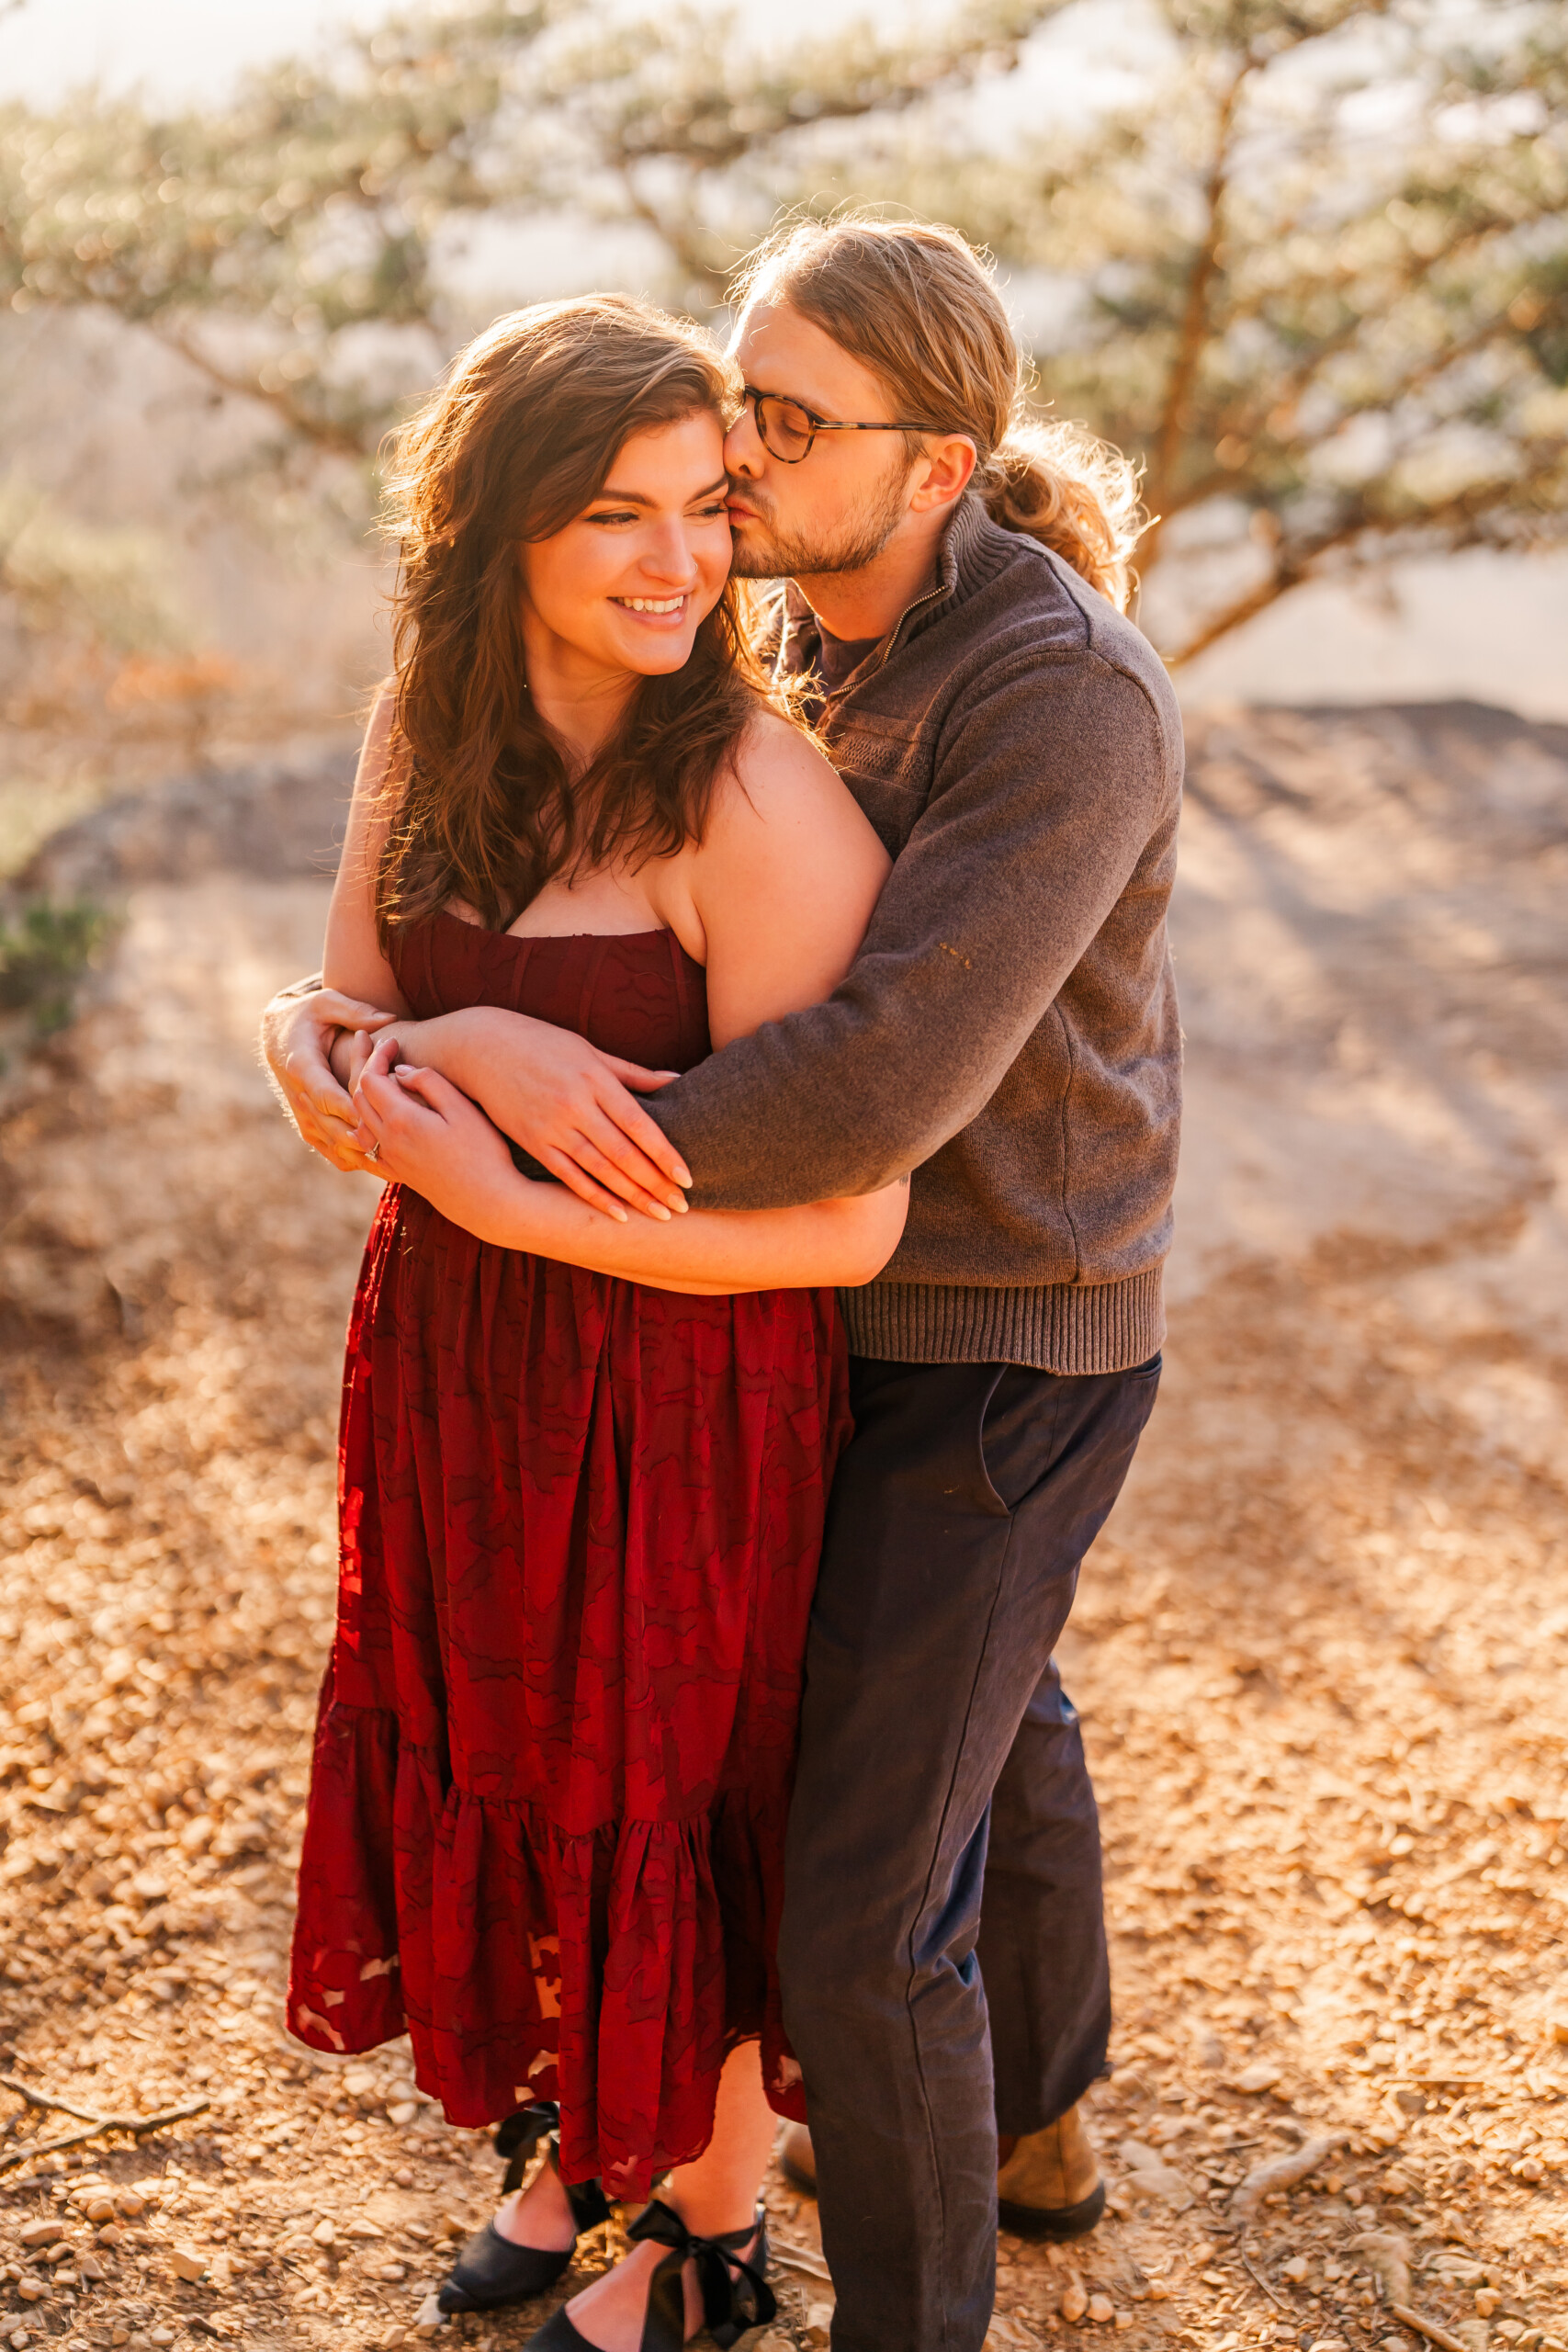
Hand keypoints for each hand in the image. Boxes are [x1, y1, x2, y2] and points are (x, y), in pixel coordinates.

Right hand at [260, 986, 397, 1172]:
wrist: (279, 1037)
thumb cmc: (309, 1016)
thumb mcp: (327, 1003)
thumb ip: (356, 1011)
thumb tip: (388, 1018)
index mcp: (302, 1068)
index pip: (327, 1097)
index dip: (354, 1111)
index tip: (383, 1116)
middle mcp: (300, 1099)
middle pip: (336, 1129)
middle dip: (369, 1135)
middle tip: (405, 1138)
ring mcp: (305, 1119)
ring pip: (338, 1149)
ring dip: (371, 1153)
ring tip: (407, 1154)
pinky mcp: (311, 1132)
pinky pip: (337, 1156)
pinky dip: (363, 1160)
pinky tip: (393, 1158)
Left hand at [351, 1039, 527, 1238]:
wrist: (488, 1202)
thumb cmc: (484, 1152)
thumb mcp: (462, 1109)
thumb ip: (430, 1083)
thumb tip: (401, 1071)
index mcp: (401, 1121)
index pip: (371, 1077)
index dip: (378, 1054)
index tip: (394, 1040)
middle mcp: (387, 1141)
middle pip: (358, 1096)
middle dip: (363, 1067)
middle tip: (376, 1048)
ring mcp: (390, 1158)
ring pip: (360, 1118)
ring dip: (363, 1093)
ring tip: (376, 1074)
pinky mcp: (397, 1171)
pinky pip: (368, 1142)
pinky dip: (366, 1120)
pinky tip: (379, 1112)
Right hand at [424, 1008, 690, 1222]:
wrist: (480, 1047)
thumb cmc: (542, 1044)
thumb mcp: (588, 1051)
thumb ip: (632, 1073)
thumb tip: (677, 1080)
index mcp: (595, 1078)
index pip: (639, 1123)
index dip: (665, 1153)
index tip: (686, 1177)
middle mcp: (575, 1104)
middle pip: (623, 1152)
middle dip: (655, 1183)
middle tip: (682, 1206)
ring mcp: (552, 1125)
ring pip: (600, 1169)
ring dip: (632, 1195)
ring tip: (659, 1215)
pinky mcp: (533, 1141)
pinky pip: (568, 1176)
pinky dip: (595, 1197)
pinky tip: (618, 1214)